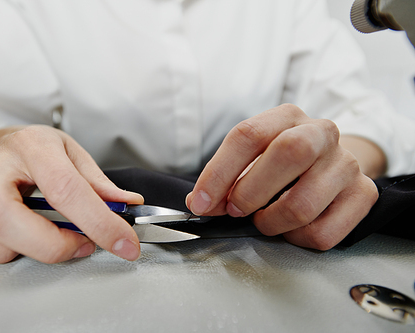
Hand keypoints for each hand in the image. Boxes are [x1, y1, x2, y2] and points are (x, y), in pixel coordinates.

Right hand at [0, 125, 142, 263]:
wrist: (6, 144)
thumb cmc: (40, 152)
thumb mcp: (74, 155)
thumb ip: (99, 183)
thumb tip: (126, 205)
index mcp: (32, 146)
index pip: (65, 188)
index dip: (99, 222)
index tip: (123, 244)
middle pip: (1, 215)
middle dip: (48, 244)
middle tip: (79, 244)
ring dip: (18, 250)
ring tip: (40, 237)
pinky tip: (1, 244)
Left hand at [186, 104, 379, 249]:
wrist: (331, 163)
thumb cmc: (284, 163)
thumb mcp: (252, 159)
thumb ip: (225, 179)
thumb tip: (200, 203)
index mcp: (286, 117)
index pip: (248, 135)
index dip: (219, 172)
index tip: (201, 202)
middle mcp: (321, 132)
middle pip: (288, 154)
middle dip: (250, 192)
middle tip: (235, 211)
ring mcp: (346, 163)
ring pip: (304, 204)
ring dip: (272, 223)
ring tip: (264, 221)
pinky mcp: (363, 194)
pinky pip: (323, 232)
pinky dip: (297, 239)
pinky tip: (292, 229)